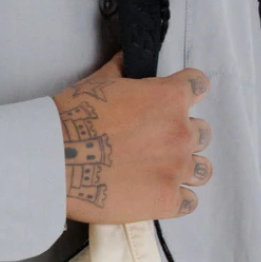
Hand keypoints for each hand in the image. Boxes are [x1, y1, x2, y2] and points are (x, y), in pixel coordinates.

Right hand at [52, 50, 212, 224]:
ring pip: (203, 169)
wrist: (57, 159)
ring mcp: (176, 169)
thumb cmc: (74, 116)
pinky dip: (177, 198)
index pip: (199, 85)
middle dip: (184, 135)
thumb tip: (126, 60)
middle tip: (158, 142)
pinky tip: (158, 195)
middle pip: (203, 132)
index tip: (175, 101)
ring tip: (162, 172)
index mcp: (169, 98)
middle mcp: (180, 132)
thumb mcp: (98, 82)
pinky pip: (189, 202)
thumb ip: (121, 71)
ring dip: (187, 168)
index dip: (188, 91)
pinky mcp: (166, 200)